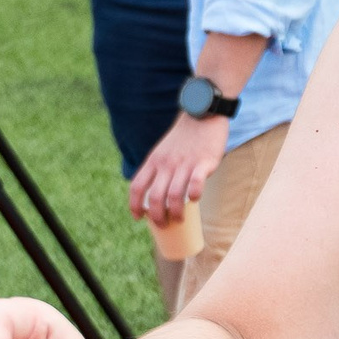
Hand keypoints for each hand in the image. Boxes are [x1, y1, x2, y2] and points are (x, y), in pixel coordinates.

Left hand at [129, 112, 230, 226]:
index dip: (134, 205)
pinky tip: (195, 199)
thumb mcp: (162, 151)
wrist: (202, 113)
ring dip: (175, 213)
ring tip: (179, 219)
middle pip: (154, 197)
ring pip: (174, 195)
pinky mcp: (204, 162)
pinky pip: (196, 183)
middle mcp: (166, 164)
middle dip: (157, 216)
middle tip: (163, 225)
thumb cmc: (184, 137)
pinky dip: (194, 195)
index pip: (137, 187)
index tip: (138, 217)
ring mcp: (185, 163)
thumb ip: (157, 169)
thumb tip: (156, 194)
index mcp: (153, 161)